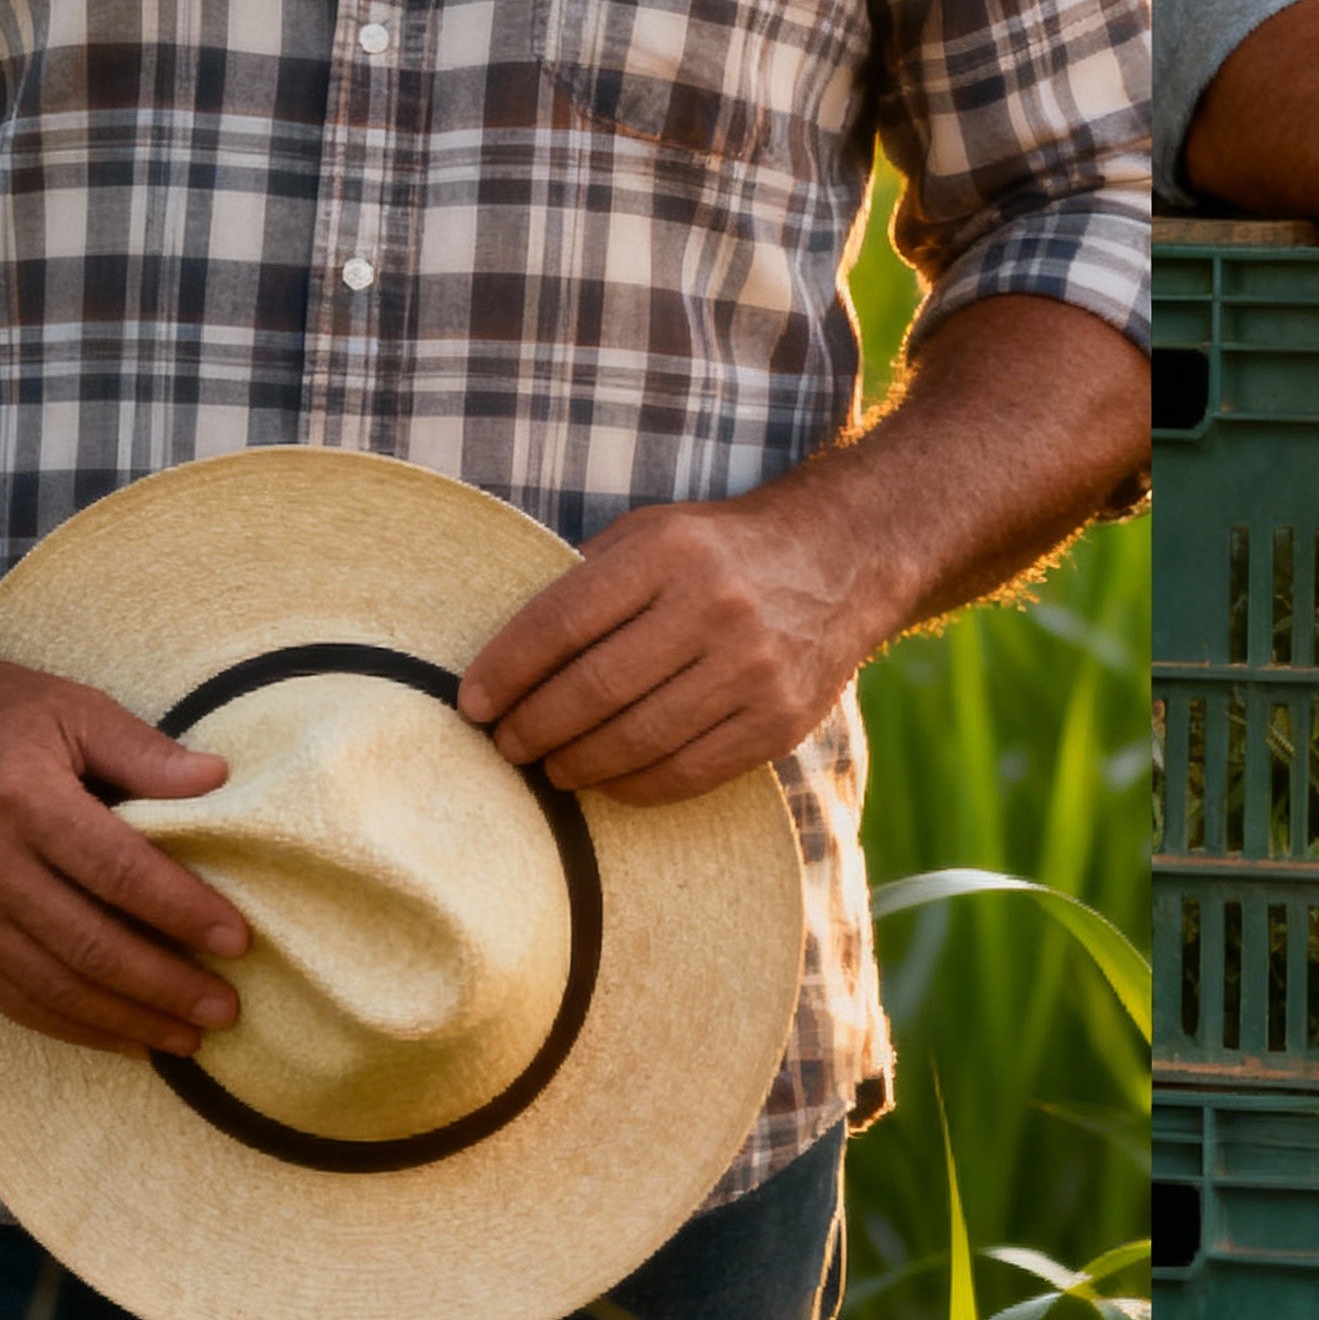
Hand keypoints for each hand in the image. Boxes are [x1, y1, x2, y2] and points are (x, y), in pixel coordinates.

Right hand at [0, 627, 247, 1057]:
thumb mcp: (73, 707)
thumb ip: (145, 751)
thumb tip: (219, 781)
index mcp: (22, 799)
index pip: (120, 872)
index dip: (182, 912)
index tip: (238, 941)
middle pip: (86, 944)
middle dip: (163, 986)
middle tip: (225, 1010)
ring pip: (48, 986)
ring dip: (122, 1020)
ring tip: (186, 1037)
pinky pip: (7, 996)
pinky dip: (66, 1024)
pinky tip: (118, 1036)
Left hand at [453, 494, 872, 802]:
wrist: (846, 556)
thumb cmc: (722, 550)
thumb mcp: (655, 532)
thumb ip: (586, 582)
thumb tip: (503, 660)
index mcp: (670, 551)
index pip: (559, 622)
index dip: (503, 671)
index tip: (471, 702)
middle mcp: (716, 606)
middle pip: (591, 691)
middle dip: (529, 729)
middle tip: (505, 743)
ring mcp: (754, 668)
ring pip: (633, 742)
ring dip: (572, 765)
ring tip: (548, 765)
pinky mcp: (780, 720)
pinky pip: (685, 774)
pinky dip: (630, 787)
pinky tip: (606, 778)